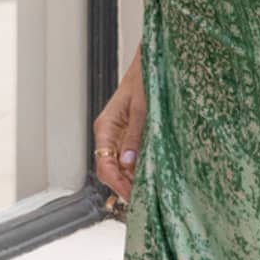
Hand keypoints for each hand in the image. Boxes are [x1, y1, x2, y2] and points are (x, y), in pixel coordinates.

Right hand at [94, 48, 146, 207]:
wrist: (154, 60)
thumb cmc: (146, 77)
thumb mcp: (142, 107)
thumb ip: (134, 135)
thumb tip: (127, 163)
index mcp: (106, 126)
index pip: (104, 165)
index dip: (116, 183)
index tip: (132, 195)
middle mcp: (109, 132)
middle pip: (110, 169)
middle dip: (124, 185)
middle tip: (143, 199)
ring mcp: (120, 133)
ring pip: (120, 165)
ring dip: (131, 178)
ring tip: (149, 189)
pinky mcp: (131, 132)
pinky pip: (130, 156)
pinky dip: (137, 167)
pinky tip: (150, 173)